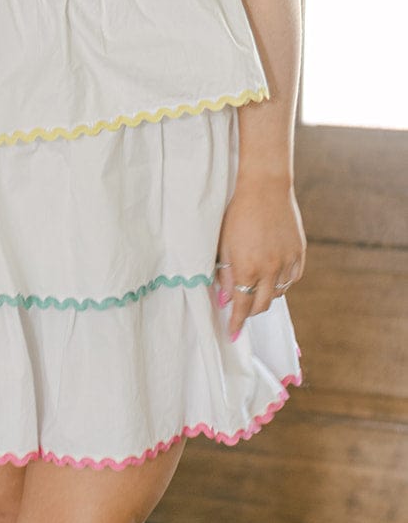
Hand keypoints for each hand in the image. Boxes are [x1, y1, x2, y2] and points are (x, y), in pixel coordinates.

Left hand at [216, 176, 305, 339]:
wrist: (265, 188)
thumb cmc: (237, 214)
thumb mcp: (223, 244)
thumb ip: (224, 274)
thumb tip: (225, 299)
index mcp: (247, 268)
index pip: (241, 305)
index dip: (236, 322)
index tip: (233, 334)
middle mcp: (269, 269)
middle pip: (262, 304)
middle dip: (250, 311)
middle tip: (242, 311)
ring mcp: (287, 261)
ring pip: (278, 293)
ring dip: (266, 296)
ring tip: (256, 288)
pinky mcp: (299, 253)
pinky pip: (292, 279)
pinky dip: (283, 283)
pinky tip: (274, 277)